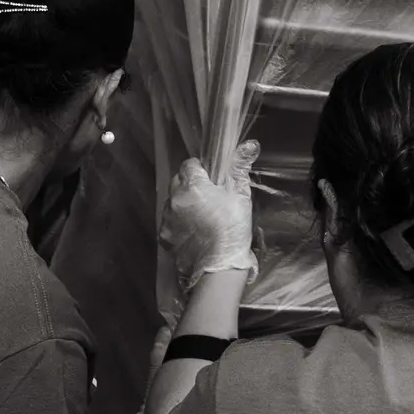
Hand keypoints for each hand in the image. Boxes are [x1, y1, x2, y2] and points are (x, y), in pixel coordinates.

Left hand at [160, 141, 258, 282]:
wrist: (218, 268)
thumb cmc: (232, 229)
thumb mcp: (241, 197)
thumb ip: (240, 169)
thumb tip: (250, 145)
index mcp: (193, 185)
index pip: (189, 164)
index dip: (200, 169)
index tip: (210, 178)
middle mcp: (174, 198)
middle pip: (177, 181)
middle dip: (189, 184)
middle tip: (207, 196)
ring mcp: (167, 218)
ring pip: (171, 201)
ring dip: (182, 203)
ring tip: (200, 216)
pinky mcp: (164, 236)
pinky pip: (168, 221)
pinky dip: (177, 222)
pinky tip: (192, 231)